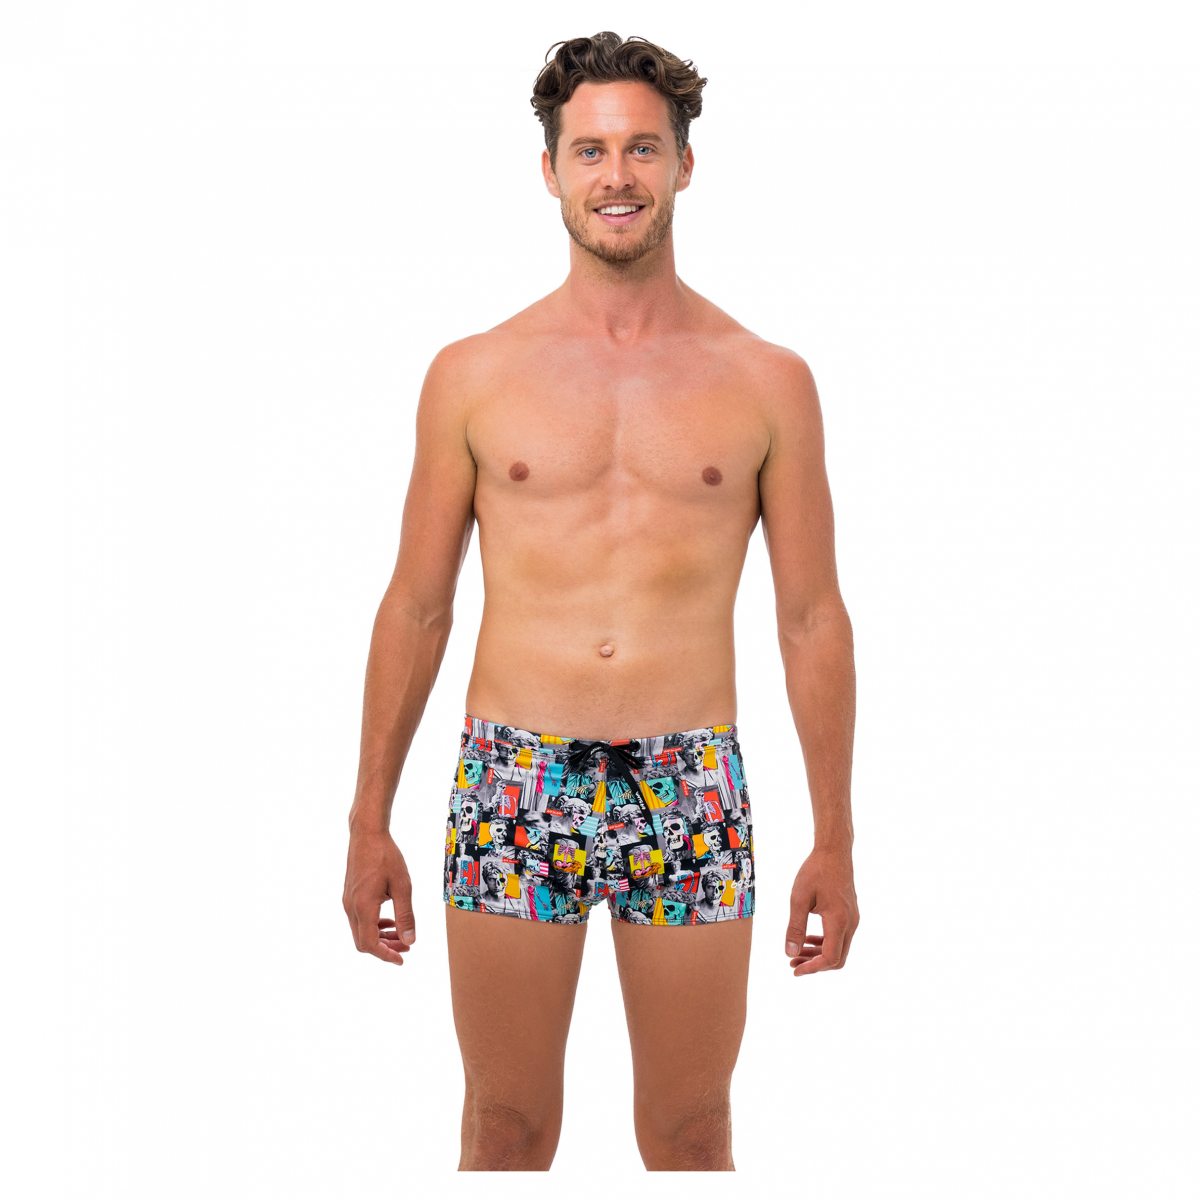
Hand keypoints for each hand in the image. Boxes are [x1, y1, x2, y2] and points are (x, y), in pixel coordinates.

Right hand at [343, 829, 415, 965]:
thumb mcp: (402, 886)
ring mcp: (348, 901)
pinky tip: (389, 920)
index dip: (385, 955)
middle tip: (406, 947)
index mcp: (363, 907)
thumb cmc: (386, 856)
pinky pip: (359, 919)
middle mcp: (351, 907)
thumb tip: (410, 940)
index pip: (370, 944)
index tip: (401, 959)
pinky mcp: (349, 895)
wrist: (367, 834)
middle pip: (363, 941)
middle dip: (385, 948)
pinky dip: (374, 925)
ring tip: (400, 935)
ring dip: (380, 937)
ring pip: (360, 931)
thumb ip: (405, 915)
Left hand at [785, 846, 858, 976]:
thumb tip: (789, 953)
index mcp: (839, 920)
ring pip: (839, 949)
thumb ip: (795, 927)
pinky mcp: (851, 915)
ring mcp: (853, 920)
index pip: (830, 958)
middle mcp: (850, 924)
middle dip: (815, 965)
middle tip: (792, 963)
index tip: (794, 969)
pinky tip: (808, 940)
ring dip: (818, 955)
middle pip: (837, 959)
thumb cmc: (815, 871)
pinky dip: (825, 944)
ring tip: (796, 954)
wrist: (834, 852)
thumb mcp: (799, 899)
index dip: (812, 968)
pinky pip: (840, 938)